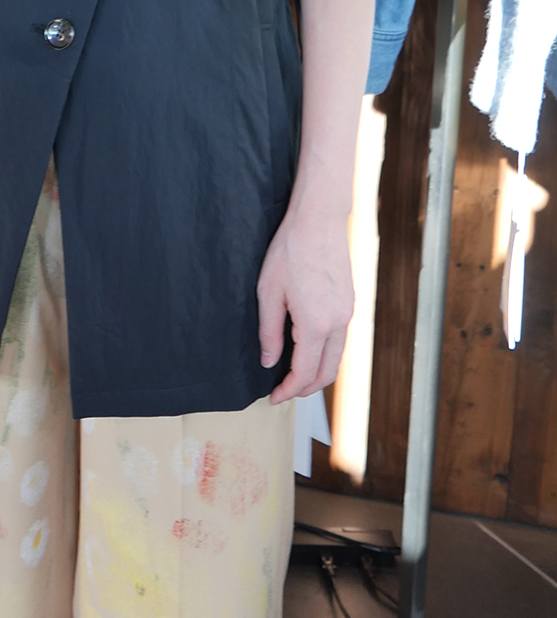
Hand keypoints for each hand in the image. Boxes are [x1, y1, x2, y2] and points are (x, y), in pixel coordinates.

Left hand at [256, 204, 353, 403]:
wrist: (318, 220)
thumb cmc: (290, 251)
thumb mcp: (269, 293)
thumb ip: (269, 332)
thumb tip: (269, 361)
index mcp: (315, 325)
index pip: (304, 373)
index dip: (288, 391)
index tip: (273, 398)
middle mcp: (338, 324)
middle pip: (327, 373)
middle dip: (306, 388)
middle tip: (283, 391)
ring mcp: (347, 313)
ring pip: (337, 358)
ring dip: (318, 372)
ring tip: (294, 374)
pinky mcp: (349, 302)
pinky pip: (340, 340)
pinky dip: (326, 354)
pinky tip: (308, 348)